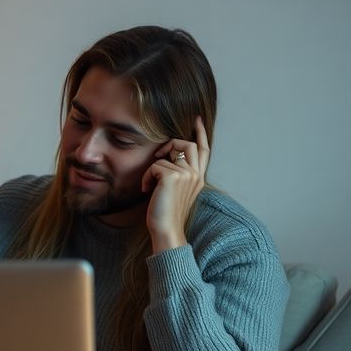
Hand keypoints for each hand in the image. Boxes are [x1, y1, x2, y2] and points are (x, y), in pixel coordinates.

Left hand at [141, 116, 209, 252]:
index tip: (197, 119)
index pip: (204, 150)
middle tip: (158, 155)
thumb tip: (166, 157)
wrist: (166, 231)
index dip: (201, 133)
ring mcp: (187, 175)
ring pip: (168, 154)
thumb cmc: (166, 213)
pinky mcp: (173, 177)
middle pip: (188, 144)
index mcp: (198, 177)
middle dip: (171, 144)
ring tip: (150, 184)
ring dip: (152, 167)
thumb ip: (177, 174)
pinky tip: (146, 189)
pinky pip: (155, 165)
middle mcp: (196, 174)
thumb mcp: (175, 190)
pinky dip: (147, 176)